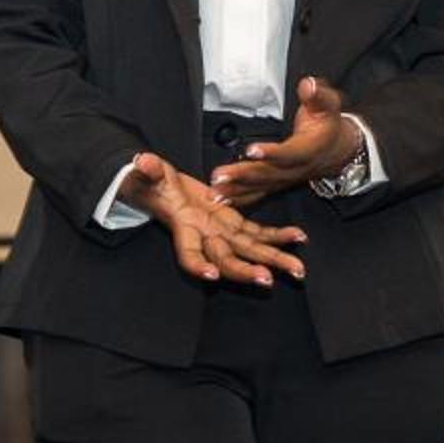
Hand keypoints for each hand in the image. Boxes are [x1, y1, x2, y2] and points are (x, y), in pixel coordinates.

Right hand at [124, 154, 306, 285]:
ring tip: (296, 269)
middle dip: (246, 271)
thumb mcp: (146, 174)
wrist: (161, 187)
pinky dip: (278, 236)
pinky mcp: (234, 223)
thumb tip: (145, 163)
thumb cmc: (151, 183)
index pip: (187, 253)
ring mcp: (221, 232)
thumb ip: (147, 171)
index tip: (211, 274)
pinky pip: (259, 233)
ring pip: (249, 251)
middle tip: (266, 279)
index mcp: (182, 228)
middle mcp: (204, 236)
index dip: (198, 266)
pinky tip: (298, 238)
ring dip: (273, 260)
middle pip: (225, 259)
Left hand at [209, 76, 360, 210]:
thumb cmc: (328, 125)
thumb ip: (317, 95)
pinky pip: (256, 193)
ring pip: (259, 186)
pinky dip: (238, 198)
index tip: (251, 150)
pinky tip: (221, 198)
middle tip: (220, 175)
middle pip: (268, 174)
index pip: (290, 153)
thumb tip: (307, 85)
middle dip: (242, 175)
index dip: (272, 153)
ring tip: (215, 189)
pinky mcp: (275, 183)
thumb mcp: (328, 105)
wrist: (336, 150)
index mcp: (309, 150)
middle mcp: (295, 169)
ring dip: (235, 189)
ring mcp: (284, 179)